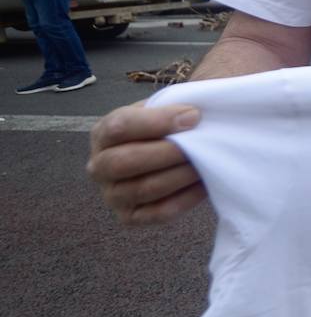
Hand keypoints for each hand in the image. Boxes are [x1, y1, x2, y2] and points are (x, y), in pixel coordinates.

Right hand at [87, 102, 206, 225]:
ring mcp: (113, 195)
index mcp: (103, 133)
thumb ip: (179, 99)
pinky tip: (204, 184)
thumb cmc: (169, 126)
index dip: (159, 121)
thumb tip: (195, 103)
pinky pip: (157, 213)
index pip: (120, 126)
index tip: (194, 116)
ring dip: (179, 175)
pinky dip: (184, 199)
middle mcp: (100, 166)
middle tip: (200, 143)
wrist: (173, 154)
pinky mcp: (131, 217)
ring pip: (143, 189)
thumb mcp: (166, 105)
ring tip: (205, 163)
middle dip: (166, 152)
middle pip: (123, 162)